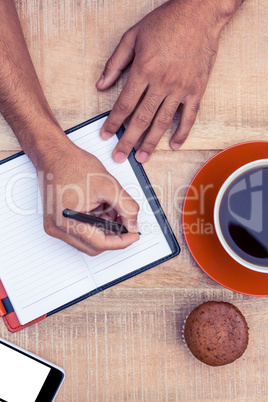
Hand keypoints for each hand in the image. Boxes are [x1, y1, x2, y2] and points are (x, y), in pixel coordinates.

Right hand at [35, 137, 139, 255]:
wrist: (54, 154)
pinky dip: (94, 224)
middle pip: (94, 246)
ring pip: (88, 240)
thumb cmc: (73, 164)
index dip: (121, 241)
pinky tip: (99, 208)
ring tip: (109, 208)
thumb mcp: (108, 185)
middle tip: (126, 222)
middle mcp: (57, 228)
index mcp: (67, 221)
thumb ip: (126, 207)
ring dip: (104, 229)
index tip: (133, 235)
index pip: (100, 244)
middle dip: (113, 234)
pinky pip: (80, 232)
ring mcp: (55, 226)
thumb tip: (133, 224)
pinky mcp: (57, 221)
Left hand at [96, 0, 235, 162]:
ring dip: (150, 143)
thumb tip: (101, 85)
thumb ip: (115, 63)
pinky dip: (182, 133)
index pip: (124, 105)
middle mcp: (161, 83)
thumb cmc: (165, 22)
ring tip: (141, 158)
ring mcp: (181, 88)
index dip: (112, 123)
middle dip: (127, 141)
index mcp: (143, 70)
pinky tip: (173, 145)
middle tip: (119, 157)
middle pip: (141, 119)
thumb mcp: (132, 36)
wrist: (199, 13)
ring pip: (163, 122)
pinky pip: (189, 117)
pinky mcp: (196, 90)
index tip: (105, 136)